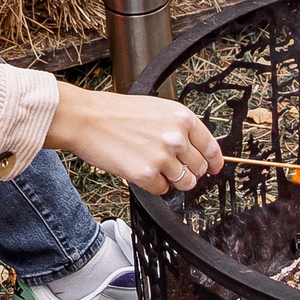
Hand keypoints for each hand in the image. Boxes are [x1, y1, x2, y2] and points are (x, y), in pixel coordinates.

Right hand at [44, 81, 223, 194]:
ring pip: (184, 182)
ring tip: (154, 169)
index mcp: (182, 118)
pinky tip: (139, 170)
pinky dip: (153, 185)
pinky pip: (162, 190)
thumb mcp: (156, 110)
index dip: (214, 161)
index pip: (210, 147)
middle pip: (199, 168)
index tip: (214, 168)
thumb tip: (194, 150)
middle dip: (189, 171)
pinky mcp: (146, 175)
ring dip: (173, 181)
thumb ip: (178, 128)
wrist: (86, 119)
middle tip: (171, 167)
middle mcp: (177, 137)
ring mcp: (162, 157)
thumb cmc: (115, 113)